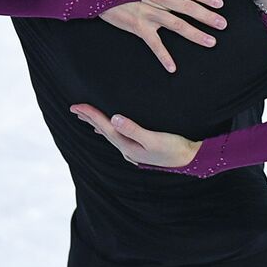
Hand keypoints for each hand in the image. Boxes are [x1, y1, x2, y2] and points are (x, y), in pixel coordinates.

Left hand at [70, 104, 199, 168]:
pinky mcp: (141, 149)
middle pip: (104, 131)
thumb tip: (114, 118)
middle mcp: (127, 149)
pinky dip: (111, 130)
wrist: (191, 160)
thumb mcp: (154, 138)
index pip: (105, 126)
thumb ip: (134, 129)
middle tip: (74, 109)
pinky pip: (119, 137)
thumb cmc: (175, 148)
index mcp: (128, 145)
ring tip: (88, 118)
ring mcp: (133, 150)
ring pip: (111, 135)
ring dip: (98, 125)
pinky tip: (114, 129)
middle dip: (89, 119)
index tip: (75, 106)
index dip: (90, 115)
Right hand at [103, 0, 226, 72]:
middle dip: (207, 16)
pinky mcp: (138, 26)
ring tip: (210, 42)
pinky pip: (154, 43)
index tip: (220, 4)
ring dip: (195, 34)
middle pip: (187, 7)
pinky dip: (163, 56)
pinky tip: (173, 67)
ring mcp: (148, 13)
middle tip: (223, 25)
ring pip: (176, 24)